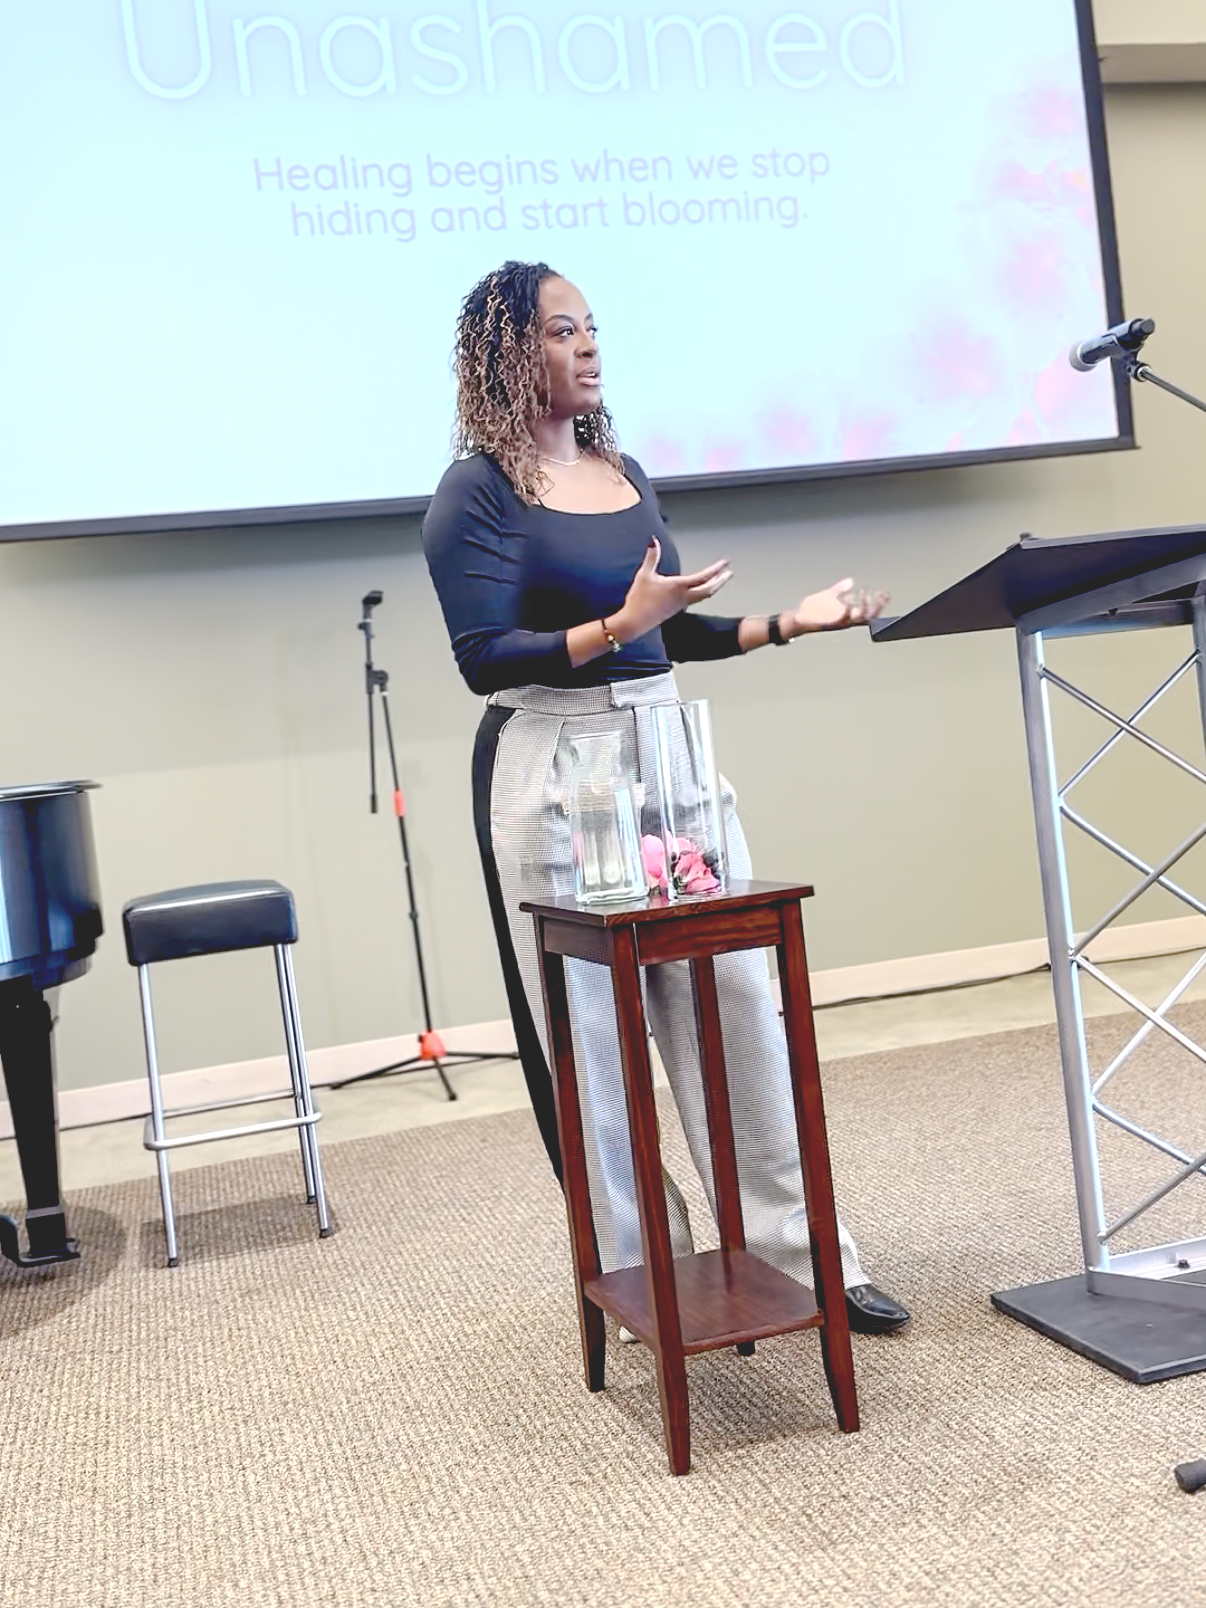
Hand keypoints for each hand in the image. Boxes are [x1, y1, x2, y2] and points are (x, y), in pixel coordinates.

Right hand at [613, 538, 731, 640]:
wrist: (634, 622)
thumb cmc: (639, 599)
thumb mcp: (644, 575)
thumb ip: (652, 557)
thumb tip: (653, 540)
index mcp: (678, 586)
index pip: (702, 577)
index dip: (715, 569)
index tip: (725, 563)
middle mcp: (684, 597)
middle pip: (709, 589)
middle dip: (720, 581)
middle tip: (729, 573)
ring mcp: (681, 605)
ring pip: (704, 596)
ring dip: (713, 588)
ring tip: (719, 581)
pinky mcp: (677, 610)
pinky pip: (696, 600)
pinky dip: (704, 594)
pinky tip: (702, 591)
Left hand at [791, 576, 887, 634]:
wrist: (798, 619)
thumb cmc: (813, 611)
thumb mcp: (828, 596)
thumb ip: (840, 589)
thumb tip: (851, 581)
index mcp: (849, 616)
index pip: (870, 611)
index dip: (880, 603)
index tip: (886, 593)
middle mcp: (846, 621)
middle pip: (869, 616)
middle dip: (877, 606)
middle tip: (881, 594)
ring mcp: (839, 623)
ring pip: (858, 618)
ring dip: (863, 605)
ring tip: (863, 592)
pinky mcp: (830, 622)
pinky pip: (842, 617)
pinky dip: (847, 607)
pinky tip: (848, 597)